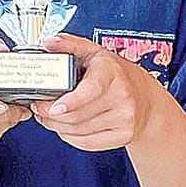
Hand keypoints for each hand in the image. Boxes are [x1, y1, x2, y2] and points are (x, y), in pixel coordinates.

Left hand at [28, 33, 164, 150]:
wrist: (146, 100)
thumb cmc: (118, 76)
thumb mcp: (96, 53)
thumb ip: (71, 45)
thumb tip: (50, 43)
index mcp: (113, 72)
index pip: (91, 89)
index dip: (71, 101)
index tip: (54, 106)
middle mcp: (122, 96)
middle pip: (77, 115)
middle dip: (50, 114)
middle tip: (40, 108)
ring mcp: (125, 118)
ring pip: (78, 130)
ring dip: (56, 126)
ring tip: (51, 116)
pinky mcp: (123, 136)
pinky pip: (86, 143)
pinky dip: (70, 137)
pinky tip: (66, 127)